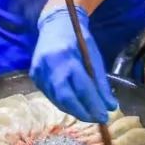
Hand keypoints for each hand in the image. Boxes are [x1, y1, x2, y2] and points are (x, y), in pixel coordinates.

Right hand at [30, 6, 116, 122]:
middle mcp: (50, 65)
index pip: (82, 87)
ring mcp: (39, 71)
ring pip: (57, 99)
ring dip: (74, 110)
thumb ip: (101, 82)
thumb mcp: (94, 56)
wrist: (56, 24)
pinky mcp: (34, 76)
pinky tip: (75, 105)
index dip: (94, 104)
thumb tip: (110, 106)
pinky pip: (51, 95)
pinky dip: (64, 103)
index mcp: (67, 56)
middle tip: (96, 119)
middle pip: (65, 98)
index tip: (105, 116)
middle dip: (82, 112)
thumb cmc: (78, 39)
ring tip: (88, 114)